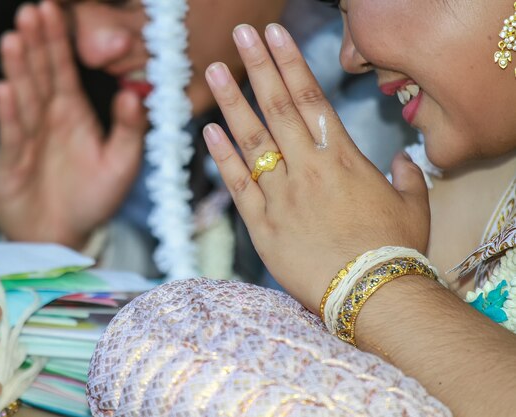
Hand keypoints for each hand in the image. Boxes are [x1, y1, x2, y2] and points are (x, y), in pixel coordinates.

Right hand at [0, 1, 147, 248]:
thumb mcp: (121, 164)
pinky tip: (6, 89)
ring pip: (23, 97)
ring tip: (14, 39)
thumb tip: (135, 94)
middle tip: (31, 11)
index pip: (63, 70)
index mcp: (72, 114)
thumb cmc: (93, 199)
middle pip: (40, 74)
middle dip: (36, 43)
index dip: (58, 40)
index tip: (53, 9)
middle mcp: (46, 119)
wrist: (64, 235)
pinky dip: (9, 113)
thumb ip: (129, 130)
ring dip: (19, 69)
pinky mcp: (11, 161)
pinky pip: (12, 134)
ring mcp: (26, 138)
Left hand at [202, 24, 429, 312]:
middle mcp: (307, 168)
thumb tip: (404, 159)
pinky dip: (222, 157)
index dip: (290, 63)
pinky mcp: (262, 225)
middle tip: (241, 35)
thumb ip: (407, 176)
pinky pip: (238, 184)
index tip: (274, 36)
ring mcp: (281, 195)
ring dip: (232, 102)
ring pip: (252, 140)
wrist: (373, 294)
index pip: (311, 99)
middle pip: (278, 108)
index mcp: (342, 158)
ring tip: (214, 70)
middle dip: (258, 66)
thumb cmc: (396, 250)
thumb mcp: (413, 206)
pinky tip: (208, 131)